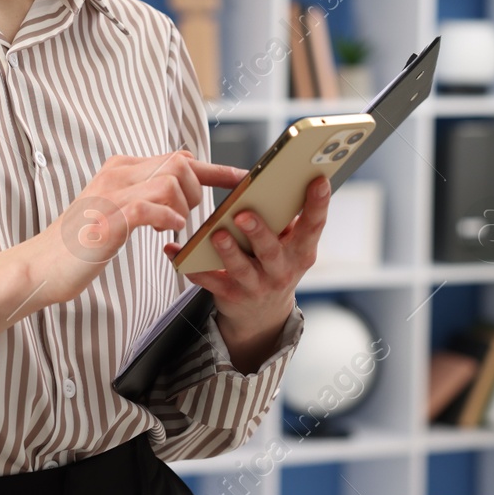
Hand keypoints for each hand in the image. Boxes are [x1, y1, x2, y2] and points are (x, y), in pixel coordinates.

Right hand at [0, 150, 244, 337]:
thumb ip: (146, 196)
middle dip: (198, 191)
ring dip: (182, 207)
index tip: (244, 179)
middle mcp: (116, 174)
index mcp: (121, 169)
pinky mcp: (106, 220)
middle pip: (179, 163)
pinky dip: (167, 218)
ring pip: (169, 180)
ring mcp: (110, 195)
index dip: (216, 169)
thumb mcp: (117, 212)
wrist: (39, 268)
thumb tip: (179, 185)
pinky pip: (150, 206)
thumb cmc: (80, 246)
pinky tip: (168, 230)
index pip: (178, 157)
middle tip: (188, 218)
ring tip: (172, 227)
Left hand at [163, 173, 330, 371]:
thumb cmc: (275, 265)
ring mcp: (256, 286)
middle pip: (271, 251)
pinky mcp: (231, 295)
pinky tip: (175, 251)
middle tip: (244, 214)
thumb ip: (286, 221)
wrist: (262, 314)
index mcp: (301, 252)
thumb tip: (279, 183)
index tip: (318, 180)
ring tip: (216, 233)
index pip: (314, 226)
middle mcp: (281, 270)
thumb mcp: (291, 247)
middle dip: (258, 232)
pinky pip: (208, 280)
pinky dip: (190, 266)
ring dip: (227, 250)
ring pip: (241, 268)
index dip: (318, 204)